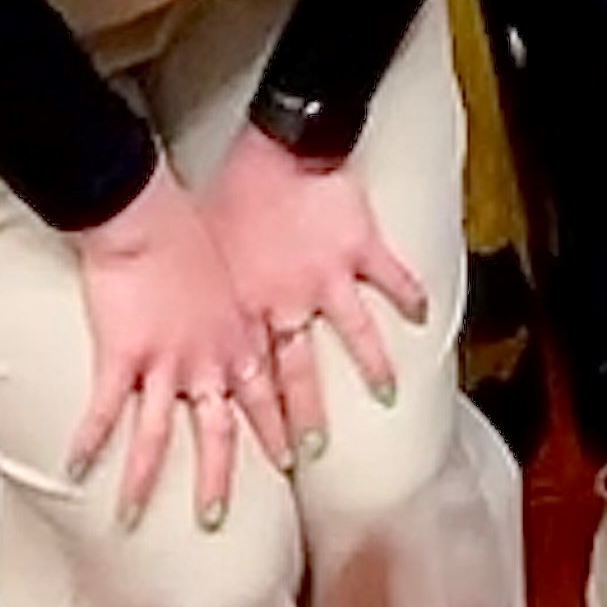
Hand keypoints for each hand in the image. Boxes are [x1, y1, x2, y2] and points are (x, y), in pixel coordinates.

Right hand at [68, 159, 287, 531]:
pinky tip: (73, 470)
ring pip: (160, 435)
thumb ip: (242, 305)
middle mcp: (212, 360)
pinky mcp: (124, 356)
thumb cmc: (198, 229)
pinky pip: (105, 411)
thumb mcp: (238, 272)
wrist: (152, 215)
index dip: (279, 428)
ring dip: (144, 480)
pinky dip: (89, 441)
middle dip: (220, 477)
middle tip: (217, 518)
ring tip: (128, 519)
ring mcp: (169, 362)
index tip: (294, 460)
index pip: (268, 395)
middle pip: (222, 431)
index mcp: (243, 338)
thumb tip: (251, 313)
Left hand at [200, 125, 427, 460]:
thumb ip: (205, 293)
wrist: (276, 150)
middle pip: (294, 376)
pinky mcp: (362, 251)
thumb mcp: (202, 253)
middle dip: (299, 419)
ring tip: (387, 395)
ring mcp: (329, 281)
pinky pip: (392, 280)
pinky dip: (409, 297)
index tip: (254, 454)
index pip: (247, 379)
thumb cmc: (229, 193)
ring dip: (370, 368)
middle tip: (305, 456)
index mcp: (244, 310)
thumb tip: (184, 316)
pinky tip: (423, 316)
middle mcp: (286, 306)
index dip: (250, 420)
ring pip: (354, 337)